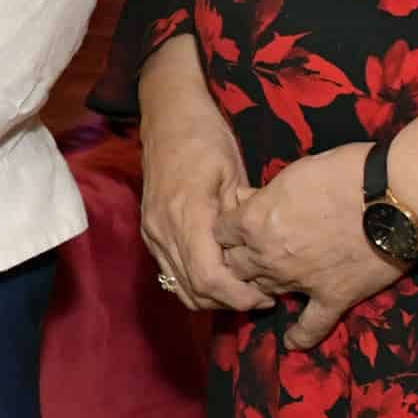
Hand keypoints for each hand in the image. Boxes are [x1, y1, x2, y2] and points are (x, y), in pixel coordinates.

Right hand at [137, 36, 267, 313]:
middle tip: (262, 297)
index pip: (209, 277)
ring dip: (212, 298)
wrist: (168, 115)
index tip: (267, 296)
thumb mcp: (234, 173)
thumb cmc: (207, 137)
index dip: (239, 297)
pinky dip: (195, 284)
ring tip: (243, 290)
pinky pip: (171, 273)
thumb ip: (241, 219)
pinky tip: (220, 276)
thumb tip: (260, 255)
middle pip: (194, 290)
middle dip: (230, 302)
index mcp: (188, 213)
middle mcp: (162, 228)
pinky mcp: (149, 232)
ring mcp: (151, 232)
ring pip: (179, 287)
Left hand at [215, 144, 407, 349]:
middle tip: (252, 251)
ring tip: (268, 283)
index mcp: (254, 221)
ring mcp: (299, 281)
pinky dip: (301, 336)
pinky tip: (292, 343)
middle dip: (238, 258)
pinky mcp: (332, 297)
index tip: (238, 224)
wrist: (392, 199)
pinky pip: (311, 325)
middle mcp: (268, 255)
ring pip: (264, 291)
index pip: (219, 233)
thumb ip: (265, 195)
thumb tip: (249, 202)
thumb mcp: (291, 174)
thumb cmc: (343, 173)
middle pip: (234, 266)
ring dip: (264, 286)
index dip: (227, 228)